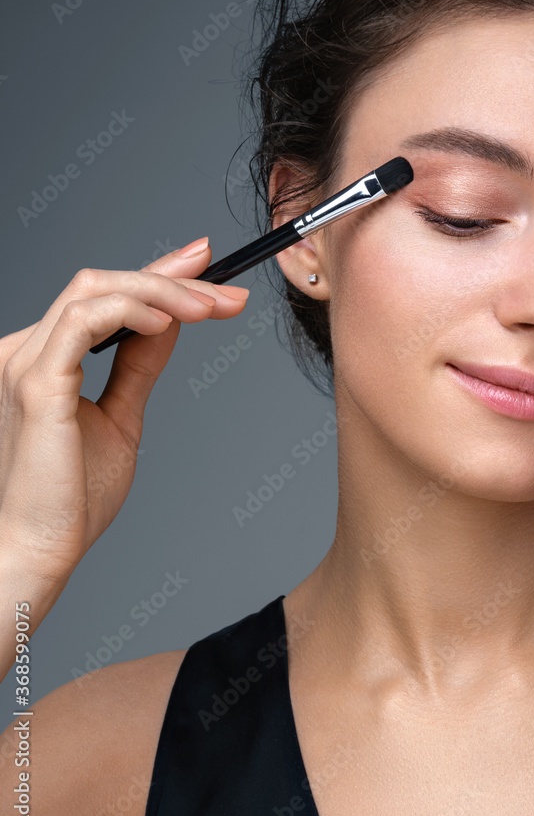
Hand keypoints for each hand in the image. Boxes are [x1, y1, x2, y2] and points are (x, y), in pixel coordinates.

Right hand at [0, 237, 249, 582]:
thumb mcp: (121, 417)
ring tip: (209, 307)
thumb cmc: (70, 498)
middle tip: (226, 292)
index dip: (156, 271)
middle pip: (101, 282)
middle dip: (171, 277)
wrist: (39, 551)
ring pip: (94, 289)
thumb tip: (172, 324)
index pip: (105, 296)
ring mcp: (25, 362)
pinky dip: (130, 310)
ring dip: (162, 290)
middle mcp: (28, 350)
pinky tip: (168, 322)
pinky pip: (82, 320)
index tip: (206, 264)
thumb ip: (140, 366)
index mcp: (46, 358)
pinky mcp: (34, 381)